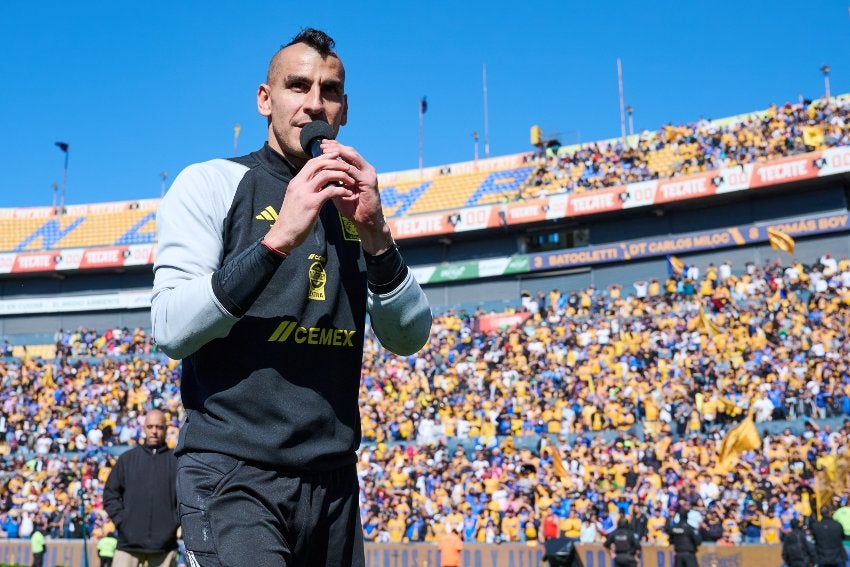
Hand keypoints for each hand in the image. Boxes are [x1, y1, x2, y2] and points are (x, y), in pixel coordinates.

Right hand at [263, 151, 354, 252]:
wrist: (283, 235)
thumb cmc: (292, 220)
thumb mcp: (297, 200)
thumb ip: (306, 190)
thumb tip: (318, 184)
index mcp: (296, 182)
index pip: (312, 162)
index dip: (326, 158)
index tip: (338, 159)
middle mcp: (299, 184)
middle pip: (319, 163)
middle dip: (336, 162)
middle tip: (348, 167)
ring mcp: (304, 193)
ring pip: (325, 174)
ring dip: (341, 175)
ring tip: (351, 180)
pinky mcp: (311, 204)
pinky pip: (330, 191)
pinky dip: (341, 190)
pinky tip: (348, 194)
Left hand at [320, 140, 392, 254]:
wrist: (365, 221)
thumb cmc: (352, 207)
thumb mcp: (338, 190)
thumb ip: (331, 180)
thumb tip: (316, 172)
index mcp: (359, 170)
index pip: (346, 154)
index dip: (334, 148)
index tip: (321, 145)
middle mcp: (366, 169)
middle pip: (350, 151)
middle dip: (335, 147)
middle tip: (322, 144)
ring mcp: (369, 174)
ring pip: (353, 157)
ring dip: (338, 153)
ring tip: (326, 151)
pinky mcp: (369, 182)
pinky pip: (354, 171)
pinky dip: (343, 167)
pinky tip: (332, 165)